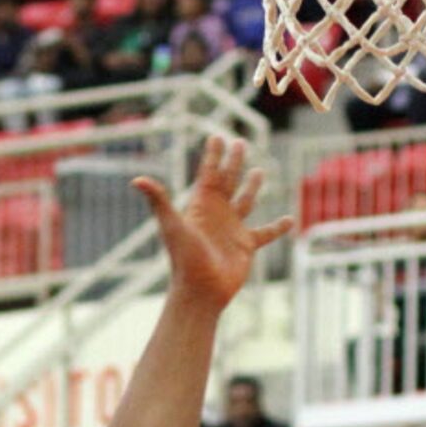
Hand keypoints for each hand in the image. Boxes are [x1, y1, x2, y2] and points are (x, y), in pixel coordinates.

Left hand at [133, 135, 292, 310]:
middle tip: (240, 142)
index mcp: (201, 206)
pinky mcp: (246, 245)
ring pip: (246, 201)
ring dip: (252, 187)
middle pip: (227, 181)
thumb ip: (158, 201)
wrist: (200, 291)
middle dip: (233, 162)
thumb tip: (136, 180)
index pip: (208, 173)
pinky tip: (289, 220)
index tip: (216, 136)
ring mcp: (232, 229)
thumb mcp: (171, 226)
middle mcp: (217, 214)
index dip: (212, 155)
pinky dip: (277, 227)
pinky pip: (265, 233)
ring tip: (260, 171)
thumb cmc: (184, 259)